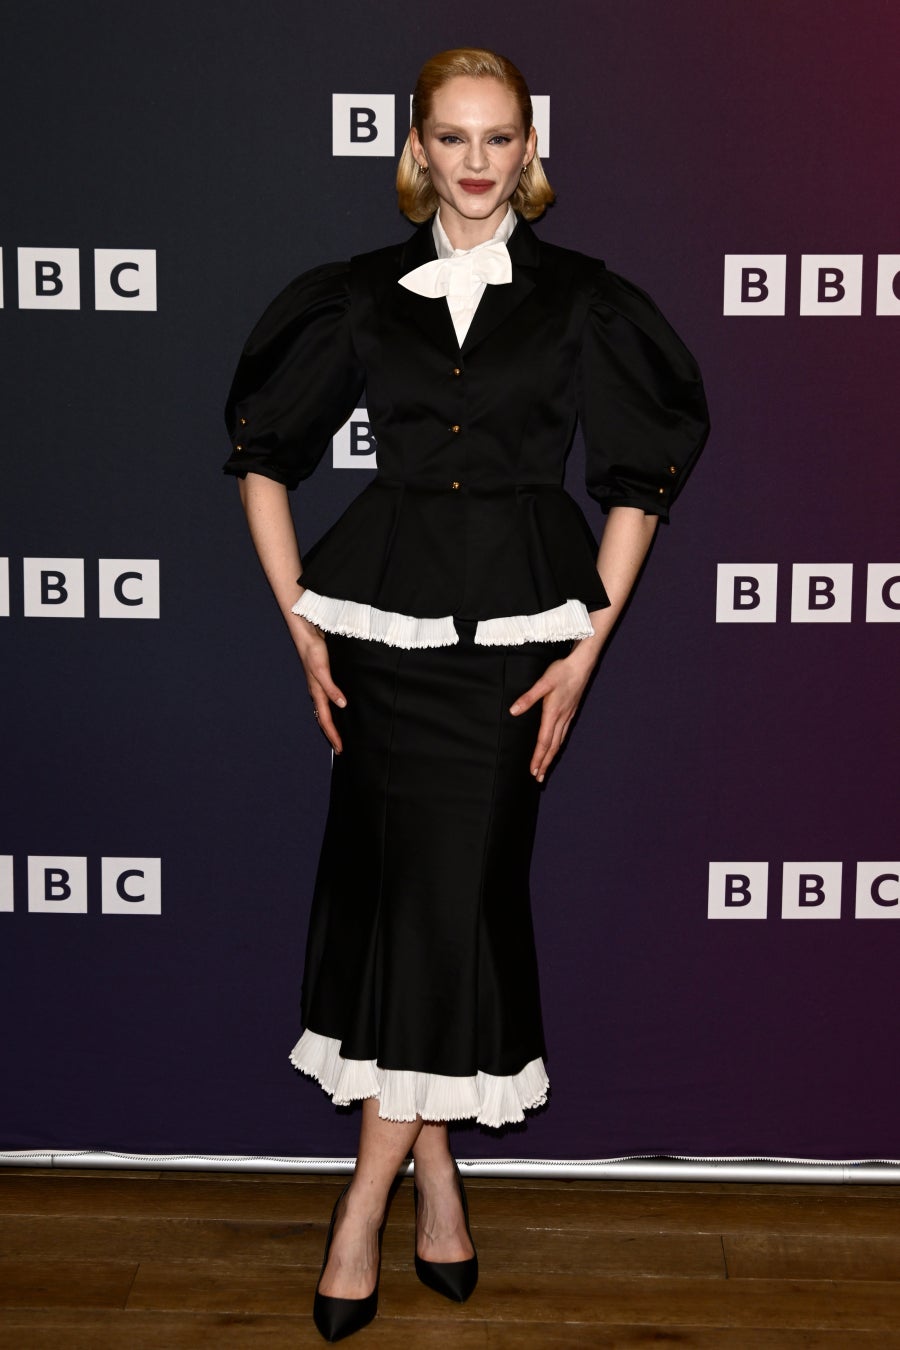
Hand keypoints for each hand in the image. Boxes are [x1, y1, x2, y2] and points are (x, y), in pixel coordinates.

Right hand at [291, 614, 346, 753]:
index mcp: (317, 692)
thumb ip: (331, 687)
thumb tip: (342, 705)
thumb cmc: (313, 650)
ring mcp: (320, 686)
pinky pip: (329, 700)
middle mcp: (318, 692)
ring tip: (340, 735)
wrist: (308, 634)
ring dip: (333, 724)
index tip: (340, 749)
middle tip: (340, 749)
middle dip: (332, 735)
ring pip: (326, 711)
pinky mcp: (325, 678)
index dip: (333, 735)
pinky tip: (340, 709)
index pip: (326, 720)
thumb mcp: (322, 669)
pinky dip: (334, 710)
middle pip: (325, 719)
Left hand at [509, 645, 597, 781]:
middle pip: (552, 746)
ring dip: (552, 756)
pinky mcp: (571, 712)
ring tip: (546, 767)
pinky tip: (556, 746)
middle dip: (545, 763)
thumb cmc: (561, 671)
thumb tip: (513, 711)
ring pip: (559, 741)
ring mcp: (568, 716)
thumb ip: (528, 698)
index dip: (538, 758)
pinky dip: (558, 745)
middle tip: (539, 778)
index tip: (533, 771)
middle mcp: (562, 718)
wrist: (581, 665)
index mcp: (553, 714)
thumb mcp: (543, 682)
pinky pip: (564, 734)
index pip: (544, 741)